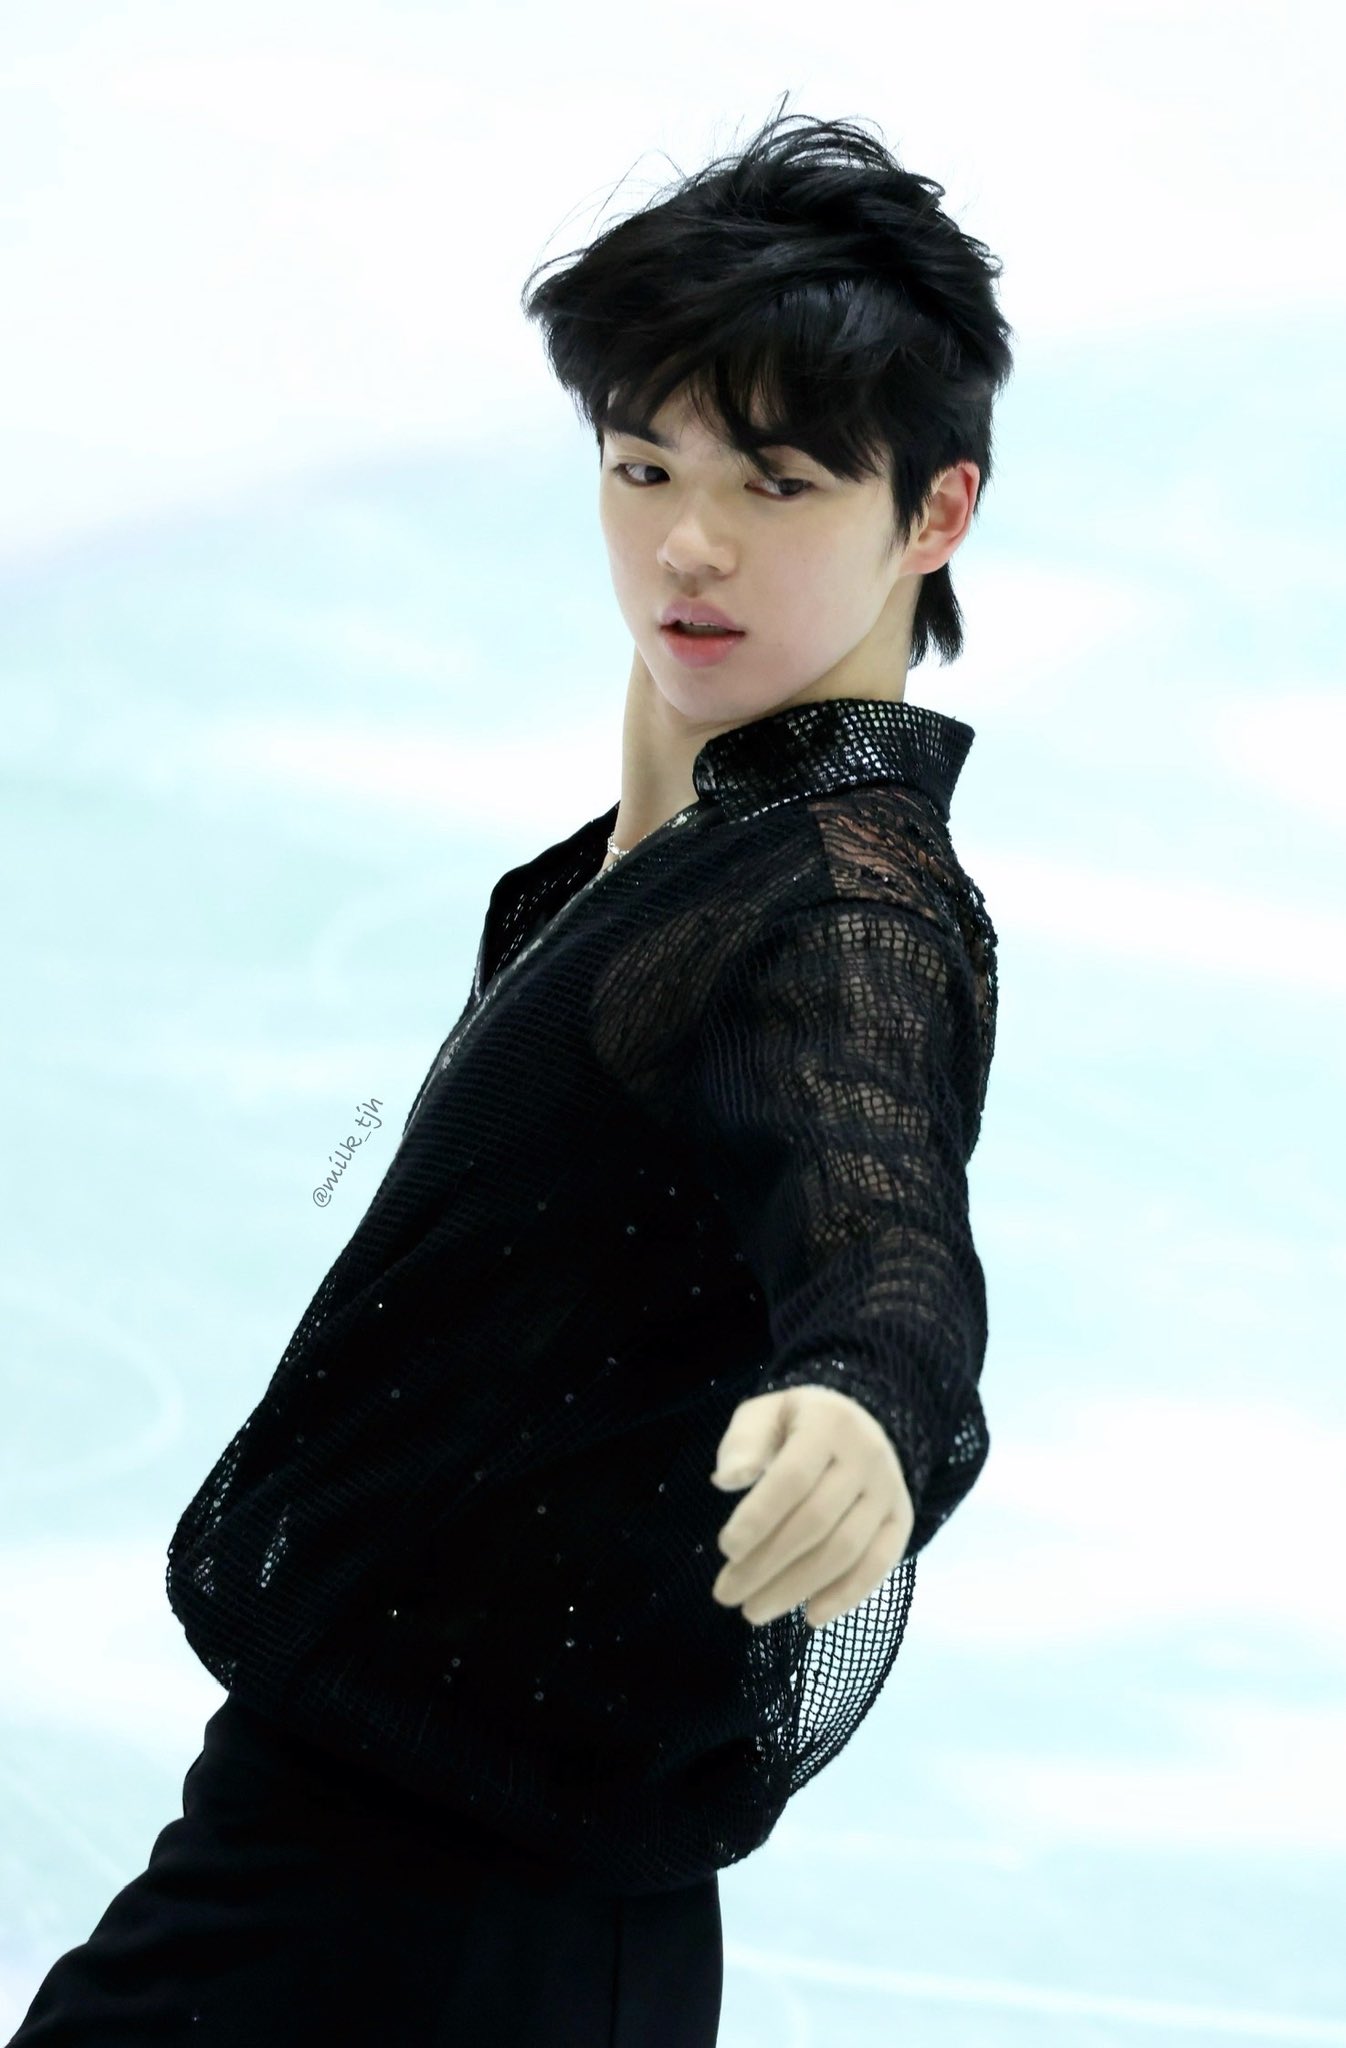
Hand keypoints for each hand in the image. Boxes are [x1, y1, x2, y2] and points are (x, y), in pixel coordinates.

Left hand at [709, 1384, 914, 1629]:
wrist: (857, 1424)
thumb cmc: (795, 1426)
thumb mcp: (764, 1416)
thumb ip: (742, 1443)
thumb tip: (726, 1480)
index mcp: (828, 1423)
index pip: (793, 1478)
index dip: (758, 1517)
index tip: (726, 1548)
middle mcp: (867, 1456)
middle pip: (816, 1521)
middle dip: (767, 1564)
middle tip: (726, 1594)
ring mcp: (889, 1490)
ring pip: (845, 1549)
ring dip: (797, 1588)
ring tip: (754, 1611)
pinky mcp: (902, 1520)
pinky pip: (879, 1564)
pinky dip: (846, 1595)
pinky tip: (810, 1616)